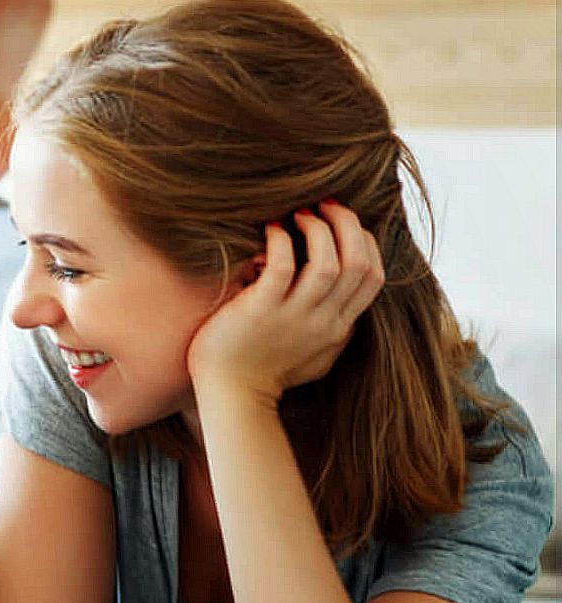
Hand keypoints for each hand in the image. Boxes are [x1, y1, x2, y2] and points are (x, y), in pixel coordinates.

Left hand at [186, 199, 385, 406]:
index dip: (365, 242)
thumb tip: (342, 309)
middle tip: (325, 205)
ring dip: (318, 229)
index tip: (344, 225)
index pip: (372, 276)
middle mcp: (323, 321)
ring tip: (298, 214)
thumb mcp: (315, 355)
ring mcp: (293, 317)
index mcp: (338, 327)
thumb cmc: (265, 374)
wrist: (231, 397)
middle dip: (347, 224)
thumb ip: (332, 332)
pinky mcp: (260, 311)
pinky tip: (270, 232)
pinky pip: (283, 266)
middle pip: (359, 264)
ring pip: (330, 263)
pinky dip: (281, 242)